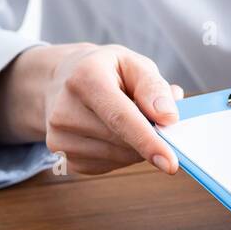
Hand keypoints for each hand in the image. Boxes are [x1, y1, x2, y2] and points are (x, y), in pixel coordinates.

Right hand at [0, 43, 183, 175]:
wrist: (62, 81)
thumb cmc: (106, 71)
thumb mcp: (133, 64)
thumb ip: (153, 87)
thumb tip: (168, 118)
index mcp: (85, 78)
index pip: (120, 117)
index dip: (147, 141)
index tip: (171, 164)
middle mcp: (65, 110)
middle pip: (122, 141)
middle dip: (149, 138)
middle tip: (156, 121)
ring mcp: (60, 138)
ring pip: (118, 157)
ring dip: (136, 147)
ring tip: (129, 121)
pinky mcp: (64, 158)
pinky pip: (108, 165)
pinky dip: (122, 154)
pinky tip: (114, 134)